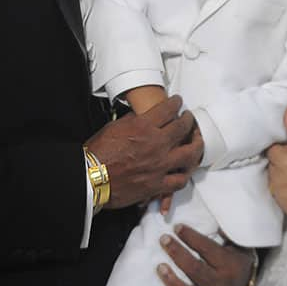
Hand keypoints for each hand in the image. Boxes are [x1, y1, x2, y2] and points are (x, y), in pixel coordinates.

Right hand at [86, 95, 202, 208]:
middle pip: (183, 127)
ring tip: (197, 141)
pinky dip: (185, 174)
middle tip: (189, 118)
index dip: (176, 103)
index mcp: (144, 126)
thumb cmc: (97, 153)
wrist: (89, 178)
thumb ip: (132, 120)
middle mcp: (156, 143)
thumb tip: (141, 115)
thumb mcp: (114, 127)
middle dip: (189, 119)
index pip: (168, 109)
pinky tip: (186, 170)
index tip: (178, 102)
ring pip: (190, 153)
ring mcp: (159, 165)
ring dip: (196, 144)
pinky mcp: (158, 184)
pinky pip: (180, 180)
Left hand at [157, 225, 255, 285]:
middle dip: (178, 254)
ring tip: (159, 266)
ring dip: (172, 282)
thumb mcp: (238, 243)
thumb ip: (227, 232)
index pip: (207, 250)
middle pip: (196, 270)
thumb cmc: (237, 257)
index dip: (191, 238)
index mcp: (230, 265)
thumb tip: (213, 216)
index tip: (177, 227)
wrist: (244, 285)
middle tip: (163, 239)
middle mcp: (220, 284)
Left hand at [266, 104, 286, 216]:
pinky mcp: (285, 207)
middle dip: (283, 163)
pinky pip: (279, 195)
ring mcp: (280, 196)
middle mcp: (277, 181)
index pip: (272, 150)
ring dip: (282, 177)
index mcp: (282, 163)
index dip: (284, 150)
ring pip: (274, 181)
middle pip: (272, 166)